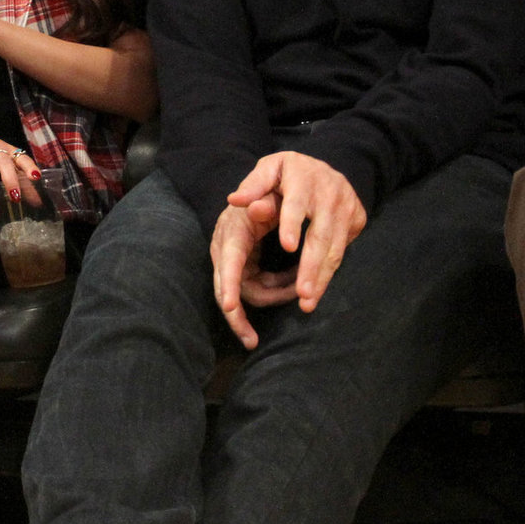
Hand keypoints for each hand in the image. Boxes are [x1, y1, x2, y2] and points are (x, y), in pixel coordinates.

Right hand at [210, 194, 292, 348]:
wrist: (275, 183)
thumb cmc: (273, 186)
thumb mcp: (271, 190)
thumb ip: (264, 200)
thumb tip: (255, 208)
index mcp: (232, 232)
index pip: (227, 262)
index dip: (227, 284)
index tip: (230, 306)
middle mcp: (227, 249)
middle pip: (226, 291)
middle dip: (238, 317)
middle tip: (252, 340)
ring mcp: (235, 259)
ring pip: (248, 292)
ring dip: (273, 296)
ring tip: (298, 291)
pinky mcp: (245, 265)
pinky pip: (258, 285)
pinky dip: (276, 288)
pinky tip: (293, 284)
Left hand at [227, 151, 367, 314]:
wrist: (326, 167)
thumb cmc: (289, 172)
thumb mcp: (270, 168)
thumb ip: (253, 186)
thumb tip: (235, 200)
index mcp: (303, 177)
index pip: (297, 203)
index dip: (292, 224)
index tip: (288, 246)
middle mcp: (329, 192)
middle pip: (321, 235)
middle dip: (311, 266)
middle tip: (302, 294)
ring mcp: (346, 207)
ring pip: (335, 249)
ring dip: (322, 277)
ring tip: (307, 302)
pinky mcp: (357, 219)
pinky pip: (342, 251)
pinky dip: (329, 272)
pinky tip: (318, 289)